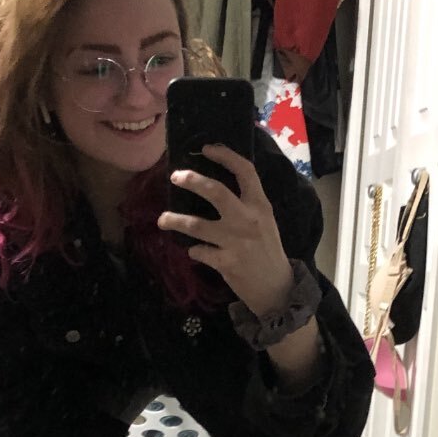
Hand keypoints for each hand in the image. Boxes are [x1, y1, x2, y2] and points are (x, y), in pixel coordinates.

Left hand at [158, 144, 293, 316]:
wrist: (276, 287)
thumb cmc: (267, 249)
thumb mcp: (264, 220)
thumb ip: (246, 203)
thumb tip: (214, 185)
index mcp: (260, 205)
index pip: (245, 171)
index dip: (225, 156)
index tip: (206, 149)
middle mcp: (248, 220)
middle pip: (215, 192)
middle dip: (192, 180)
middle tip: (175, 176)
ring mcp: (236, 242)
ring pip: (197, 225)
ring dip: (175, 220)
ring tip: (162, 220)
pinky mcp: (225, 263)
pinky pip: (199, 252)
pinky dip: (194, 250)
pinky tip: (193, 250)